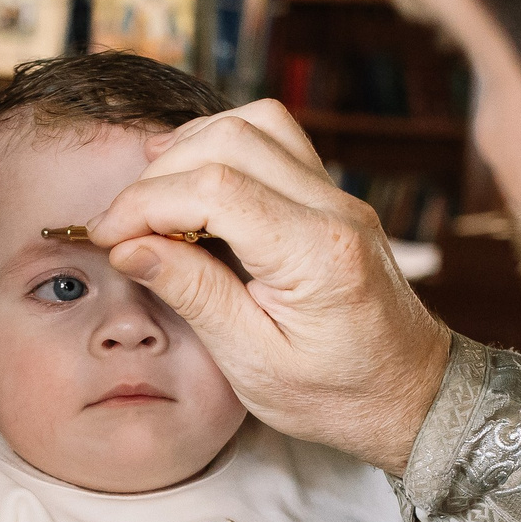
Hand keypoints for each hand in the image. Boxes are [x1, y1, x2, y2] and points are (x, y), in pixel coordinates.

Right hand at [85, 100, 454, 474]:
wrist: (413, 397)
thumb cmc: (339, 396)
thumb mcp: (254, 365)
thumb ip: (194, 294)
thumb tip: (129, 246)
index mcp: (317, 254)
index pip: (214, 188)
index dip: (145, 203)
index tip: (107, 236)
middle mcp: (334, 210)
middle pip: (232, 138)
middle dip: (161, 173)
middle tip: (123, 224)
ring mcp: (339, 198)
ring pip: (257, 123)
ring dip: (193, 148)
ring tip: (152, 198)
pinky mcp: (333, 200)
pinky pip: (276, 141)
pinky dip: (225, 149)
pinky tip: (193, 185)